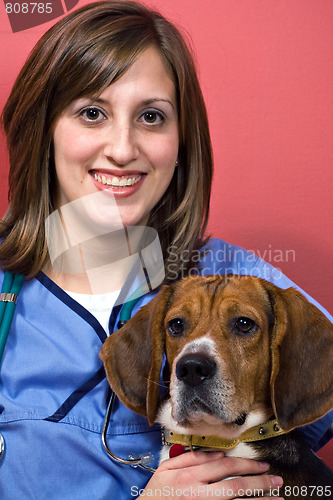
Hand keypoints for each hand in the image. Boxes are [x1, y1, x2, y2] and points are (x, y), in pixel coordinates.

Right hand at [139, 451, 283, 498]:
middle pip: (236, 487)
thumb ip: (191, 459)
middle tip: (277, 481)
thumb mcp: (166, 469)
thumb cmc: (155, 495)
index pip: (225, 467)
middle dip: (260, 482)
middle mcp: (199, 494)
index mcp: (190, 476)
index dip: (247, 464)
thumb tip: (216, 455)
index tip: (263, 465)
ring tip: (277, 499)